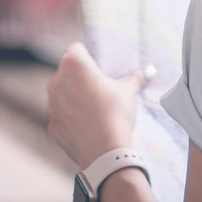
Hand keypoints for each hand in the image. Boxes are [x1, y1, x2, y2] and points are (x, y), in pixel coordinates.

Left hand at [45, 42, 153, 168]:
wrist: (104, 151)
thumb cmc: (115, 113)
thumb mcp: (128, 91)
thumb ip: (136, 77)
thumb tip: (150, 70)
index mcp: (74, 64)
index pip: (76, 50)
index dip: (88, 58)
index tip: (98, 70)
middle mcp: (56, 80)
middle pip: (67, 72)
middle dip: (79, 78)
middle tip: (99, 90)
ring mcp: (51, 104)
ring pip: (61, 94)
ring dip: (72, 97)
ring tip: (94, 109)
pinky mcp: (51, 124)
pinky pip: (61, 116)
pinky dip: (70, 118)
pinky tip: (86, 125)